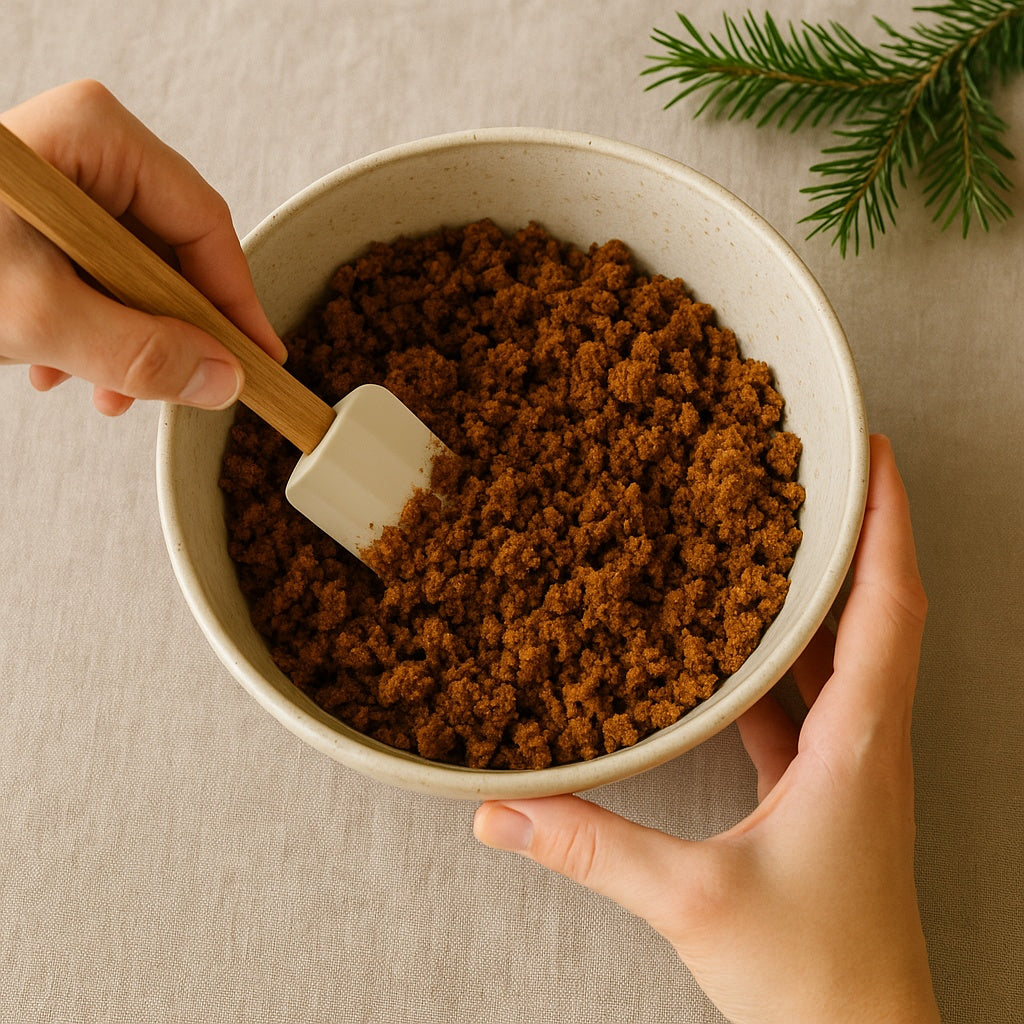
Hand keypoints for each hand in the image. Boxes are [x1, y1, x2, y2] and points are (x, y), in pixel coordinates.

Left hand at [0, 79, 285, 414]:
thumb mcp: (39, 315)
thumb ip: (141, 354)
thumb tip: (222, 381)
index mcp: (98, 139)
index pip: (205, 227)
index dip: (236, 303)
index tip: (257, 361)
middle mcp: (87, 153)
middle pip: (170, 256)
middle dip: (171, 335)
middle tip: (173, 389)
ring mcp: (63, 187)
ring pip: (134, 276)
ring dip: (129, 343)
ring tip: (102, 391)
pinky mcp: (40, 222)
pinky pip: (94, 279)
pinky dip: (90, 331)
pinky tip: (57, 368)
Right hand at [475, 435, 939, 1023]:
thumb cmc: (812, 979)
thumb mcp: (690, 901)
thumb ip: (591, 848)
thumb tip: (505, 810)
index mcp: (856, 743)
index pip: (889, 606)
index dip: (887, 524)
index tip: (874, 457)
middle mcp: (865, 740)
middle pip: (878, 611)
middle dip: (859, 533)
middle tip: (818, 474)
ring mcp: (851, 765)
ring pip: (848, 653)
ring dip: (825, 592)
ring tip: (780, 539)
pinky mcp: (826, 790)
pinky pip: (811, 701)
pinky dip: (784, 659)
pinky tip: (736, 649)